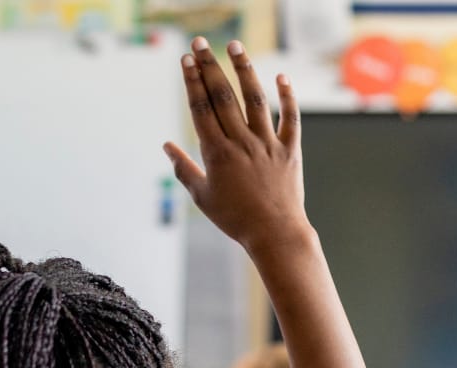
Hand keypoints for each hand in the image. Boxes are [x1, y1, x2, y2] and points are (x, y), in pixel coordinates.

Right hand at [164, 38, 311, 253]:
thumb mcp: (203, 197)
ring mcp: (267, 144)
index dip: (192, 81)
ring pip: (255, 99)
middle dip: (210, 66)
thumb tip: (166, 146)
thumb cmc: (235, 219)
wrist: (275, 235)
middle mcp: (242, 143)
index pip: (201, 109)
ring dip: (244, 70)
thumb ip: (184, 168)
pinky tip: (281, 77)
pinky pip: (290, 118)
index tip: (186, 60)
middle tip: (200, 44)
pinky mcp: (290, 150)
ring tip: (234, 46)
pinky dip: (287, 97)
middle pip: (223, 97)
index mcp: (217, 153)